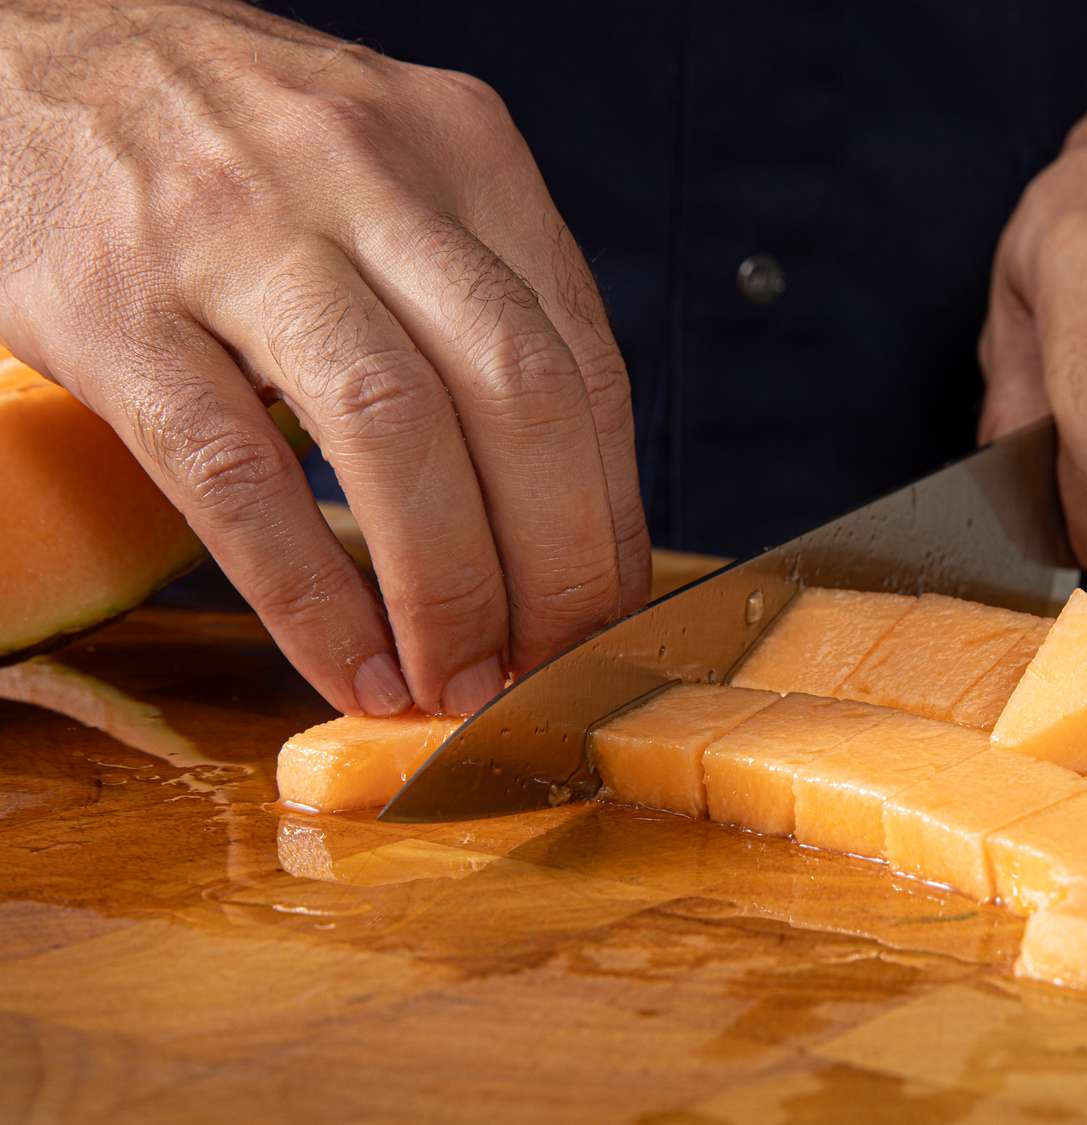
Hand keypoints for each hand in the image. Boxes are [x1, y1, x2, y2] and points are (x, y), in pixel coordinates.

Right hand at [0, 0, 650, 714]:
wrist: (33, 56)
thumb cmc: (243, 146)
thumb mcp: (396, 177)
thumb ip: (481, 302)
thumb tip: (557, 502)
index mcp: (464, 150)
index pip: (584, 360)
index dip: (612, 514)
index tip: (609, 613)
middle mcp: (367, 177)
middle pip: (515, 398)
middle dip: (554, 565)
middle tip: (550, 667)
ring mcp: (236, 235)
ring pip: (389, 434)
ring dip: (446, 590)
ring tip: (457, 683)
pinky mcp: (115, 305)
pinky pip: (235, 477)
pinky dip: (309, 596)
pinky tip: (349, 666)